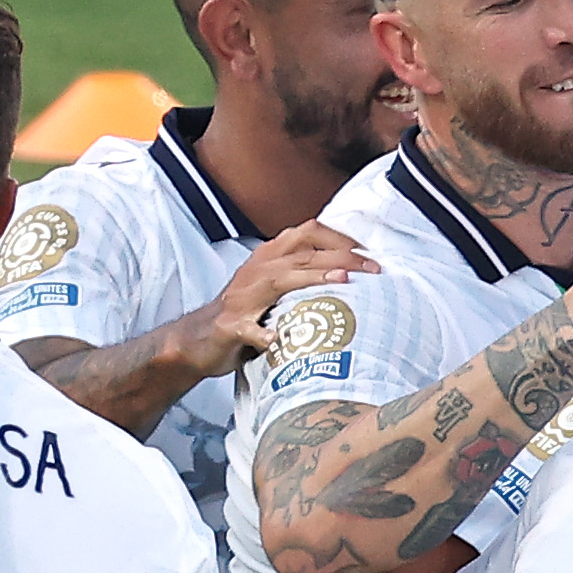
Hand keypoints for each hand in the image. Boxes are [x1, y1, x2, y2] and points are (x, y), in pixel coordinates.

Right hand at [197, 223, 377, 374]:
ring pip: (280, 279)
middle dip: (342, 258)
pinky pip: (248, 328)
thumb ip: (305, 272)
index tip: (371, 251)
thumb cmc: (245, 311)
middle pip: (305, 253)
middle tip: (374, 268)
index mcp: (270, 257)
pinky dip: (263, 333)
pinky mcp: (231, 325)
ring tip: (342, 282)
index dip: (342, 238)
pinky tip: (278, 339)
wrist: (198, 338)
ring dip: (312, 278)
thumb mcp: (276, 284)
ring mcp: (243, 297)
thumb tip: (352, 271)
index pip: (310, 232)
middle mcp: (258, 269)